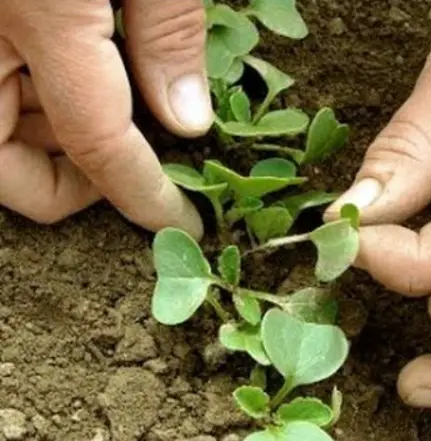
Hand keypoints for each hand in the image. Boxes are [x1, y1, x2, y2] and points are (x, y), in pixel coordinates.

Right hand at [0, 0, 212, 237]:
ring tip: (122, 122)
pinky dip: (31, 102)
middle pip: (5, 164)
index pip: (95, 142)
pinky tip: (90, 80)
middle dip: (69, 187)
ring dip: (48, 143)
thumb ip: (169, 31)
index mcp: (40, 12)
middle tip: (134, 171)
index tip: (182, 220)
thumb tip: (189, 121)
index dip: (143, 194)